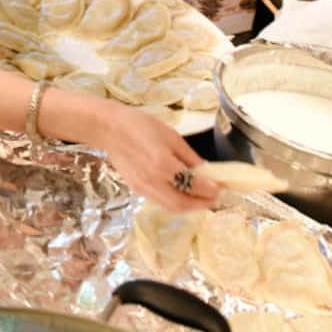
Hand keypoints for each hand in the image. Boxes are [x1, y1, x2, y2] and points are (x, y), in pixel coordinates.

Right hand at [91, 101, 219, 211]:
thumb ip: (189, 157)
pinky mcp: (136, 189)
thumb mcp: (171, 136)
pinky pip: (160, 201)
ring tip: (202, 198)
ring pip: (171, 206)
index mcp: (163, 165)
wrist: (108, 129)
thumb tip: (207, 171)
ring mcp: (142, 188)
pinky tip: (182, 193)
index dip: (211, 189)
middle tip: (216, 198)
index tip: (222, 187)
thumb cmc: (140, 125)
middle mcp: (153, 182)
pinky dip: (175, 202)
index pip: (193, 185)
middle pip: (182, 204)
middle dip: (202, 204)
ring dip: (190, 206)